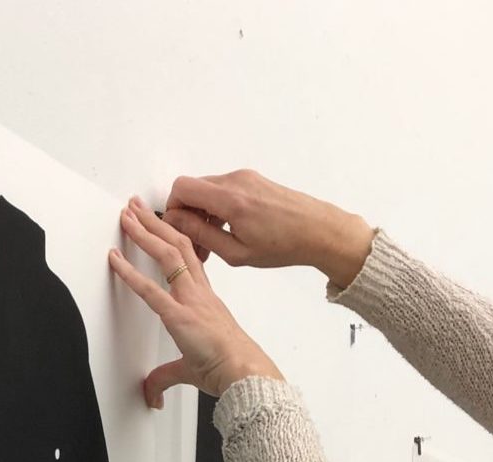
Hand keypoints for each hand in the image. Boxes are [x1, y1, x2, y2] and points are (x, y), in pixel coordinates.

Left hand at [109, 196, 283, 407]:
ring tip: (128, 216)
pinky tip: (114, 259)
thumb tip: (154, 394)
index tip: (158, 224)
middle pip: (179, 245)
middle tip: (136, 207)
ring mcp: (191, 300)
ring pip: (168, 254)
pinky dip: (129, 272)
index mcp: (206, 300)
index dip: (172, 238)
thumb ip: (166, 377)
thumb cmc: (229, 369)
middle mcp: (200, 293)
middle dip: (156, 223)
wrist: (244, 374)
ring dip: (145, 233)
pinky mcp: (180, 315)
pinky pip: (150, 289)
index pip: (189, 259)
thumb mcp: (190, 369)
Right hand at [161, 170, 373, 286]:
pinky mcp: (254, 180)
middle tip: (195, 242)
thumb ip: (200, 234)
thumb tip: (176, 222)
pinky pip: (224, 189)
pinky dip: (218, 208)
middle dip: (187, 214)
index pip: (181, 188)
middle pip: (193, 188)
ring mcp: (246, 177)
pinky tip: (227, 231)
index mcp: (230, 198)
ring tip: (212, 242)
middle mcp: (236, 181)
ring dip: (203, 213)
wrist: (321, 231)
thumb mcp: (236, 252)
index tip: (176, 228)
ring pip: (208, 190)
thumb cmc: (286, 244)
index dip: (172, 208)